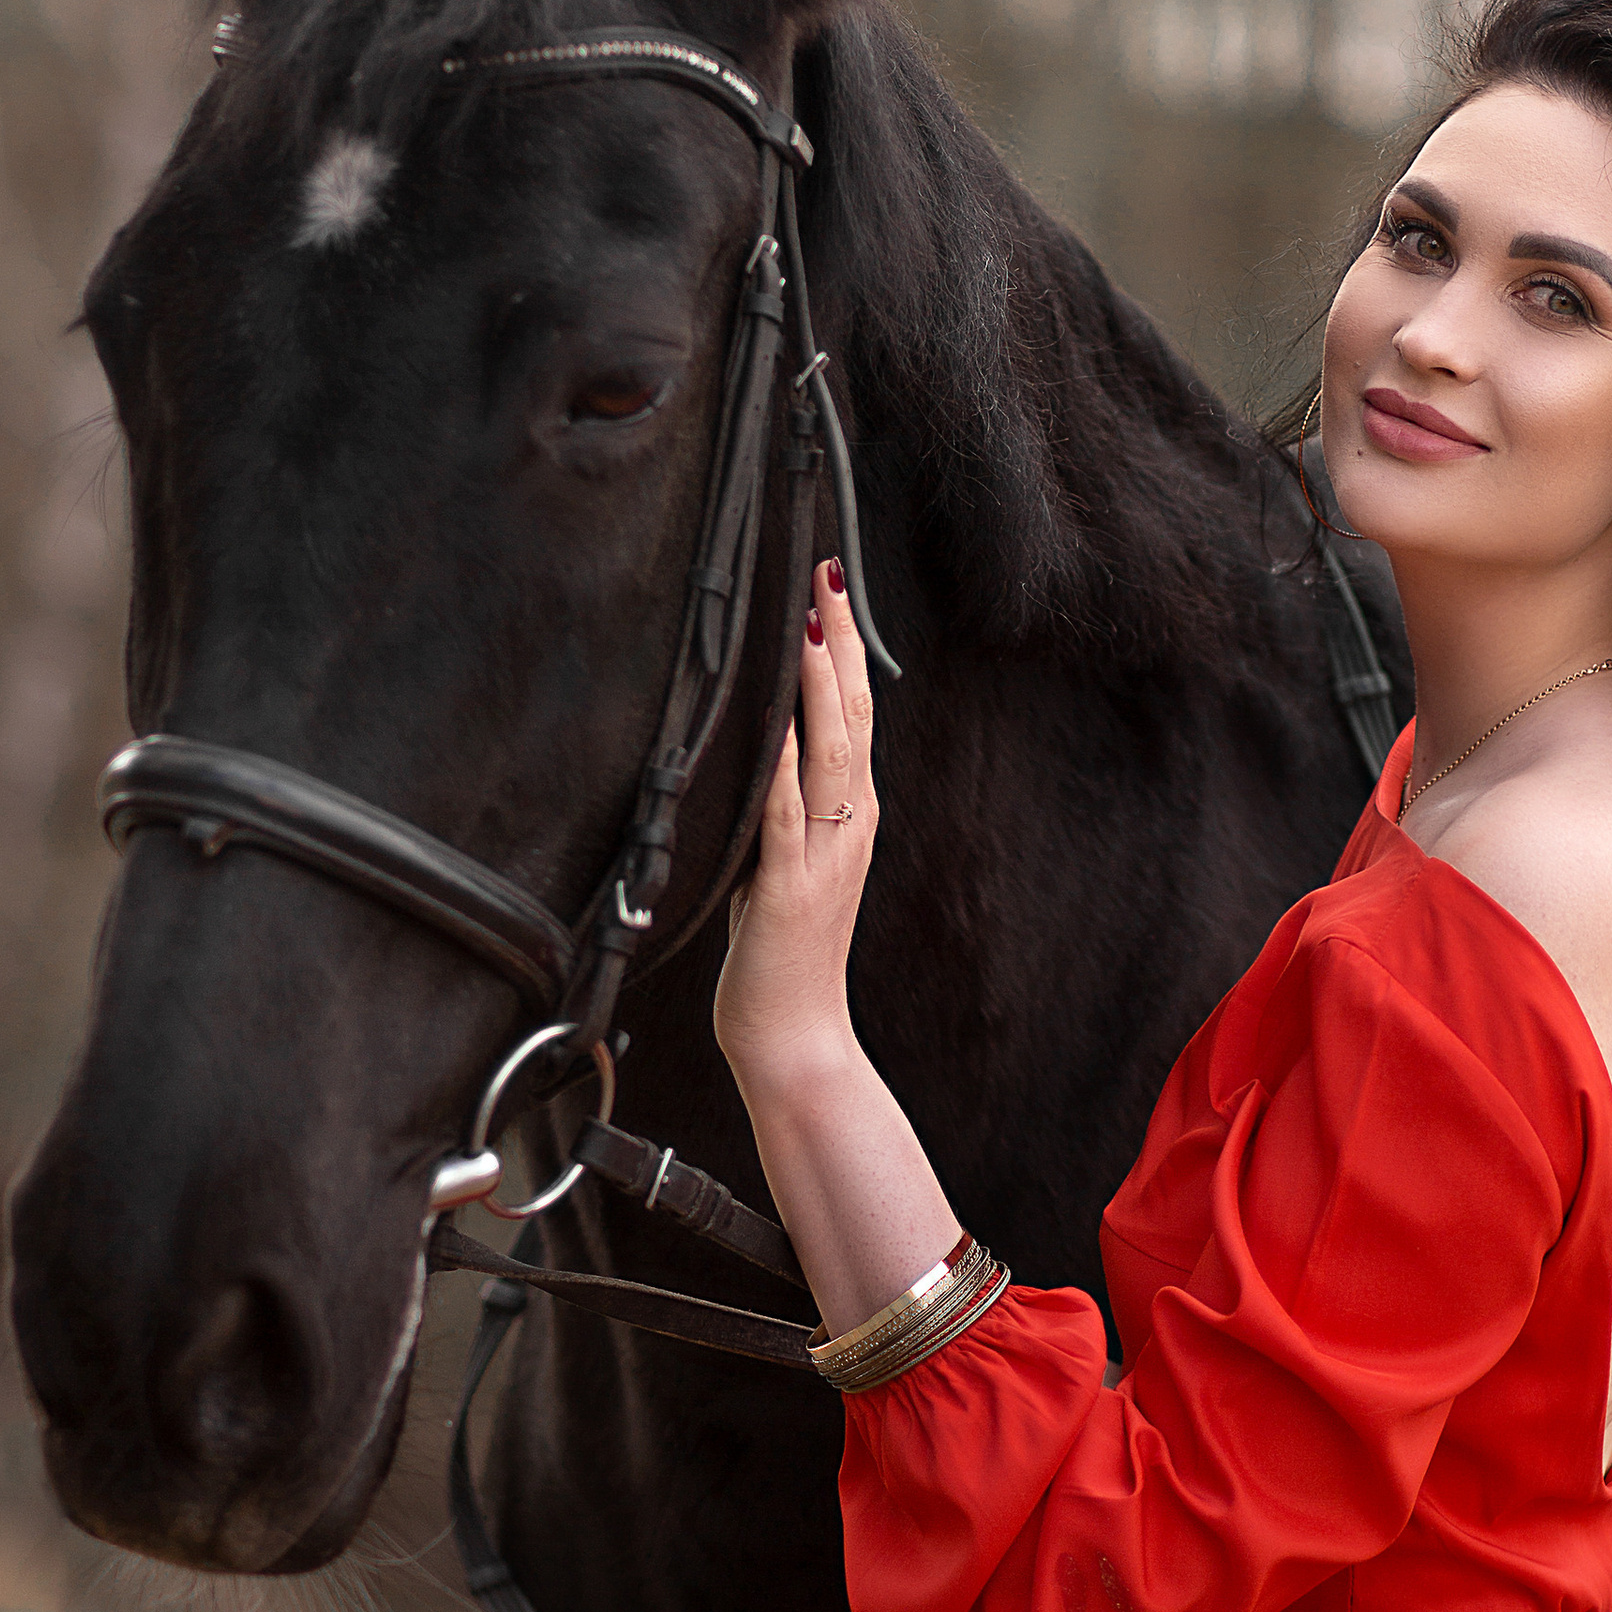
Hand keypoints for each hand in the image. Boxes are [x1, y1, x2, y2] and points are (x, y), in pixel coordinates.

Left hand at [715, 562, 877, 1101]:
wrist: (794, 1037)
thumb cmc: (781, 955)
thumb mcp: (784, 863)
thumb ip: (781, 809)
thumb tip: (758, 749)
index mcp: (850, 815)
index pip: (853, 715)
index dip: (845, 649)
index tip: (830, 589)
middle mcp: (848, 824)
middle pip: (852, 716)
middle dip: (841, 641)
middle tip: (828, 574)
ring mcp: (823, 853)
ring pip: (829, 752)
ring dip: (820, 684)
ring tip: (812, 622)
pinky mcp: (787, 886)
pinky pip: (784, 813)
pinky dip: (780, 763)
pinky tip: (774, 720)